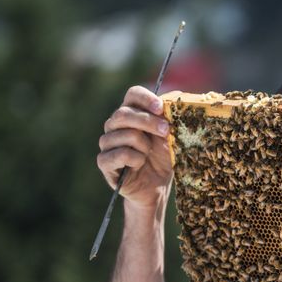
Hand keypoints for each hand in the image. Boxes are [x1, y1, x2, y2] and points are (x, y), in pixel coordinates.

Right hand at [97, 86, 172, 209]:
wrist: (156, 187)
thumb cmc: (162, 158)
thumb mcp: (171, 137)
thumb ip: (170, 117)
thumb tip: (177, 98)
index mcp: (131, 113)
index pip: (132, 95)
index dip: (146, 98)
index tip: (161, 108)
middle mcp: (115, 125)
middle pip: (124, 113)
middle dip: (149, 122)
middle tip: (166, 131)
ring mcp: (107, 143)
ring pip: (125, 134)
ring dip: (144, 146)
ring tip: (148, 155)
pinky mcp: (104, 161)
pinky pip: (119, 154)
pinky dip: (135, 159)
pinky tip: (139, 164)